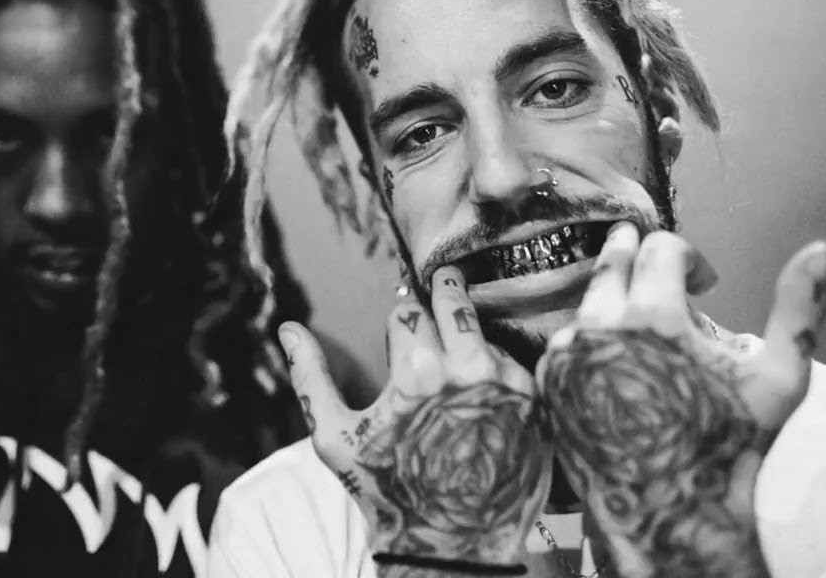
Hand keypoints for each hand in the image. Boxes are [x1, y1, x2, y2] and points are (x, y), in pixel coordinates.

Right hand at [277, 267, 550, 569]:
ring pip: (487, 335)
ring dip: (471, 338)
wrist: (449, 547)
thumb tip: (288, 330)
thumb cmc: (388, 493)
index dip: (401, 318)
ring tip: (458, 359)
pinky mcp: (536, 407)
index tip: (400, 326)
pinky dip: (498, 370)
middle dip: (445, 289)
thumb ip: (310, 377)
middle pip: (457, 302)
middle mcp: (470, 371)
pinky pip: (516, 367)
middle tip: (443, 279)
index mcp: (419, 372)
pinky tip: (482, 391)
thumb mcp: (335, 438)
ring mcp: (509, 388)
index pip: (409, 313)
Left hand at [538, 222, 825, 577]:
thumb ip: (799, 308)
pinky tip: (613, 353)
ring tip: (636, 311)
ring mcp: (567, 353)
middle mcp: (599, 324)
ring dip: (612, 296)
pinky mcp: (549, 379)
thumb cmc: (726, 440)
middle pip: (610, 263)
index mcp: (653, 315)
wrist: (667, 504)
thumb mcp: (779, 377)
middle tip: (641, 248)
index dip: (688, 256)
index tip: (703, 280)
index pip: (659, 249)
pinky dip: (591, 334)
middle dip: (632, 251)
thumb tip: (822, 251)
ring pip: (586, 300)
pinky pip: (568, 339)